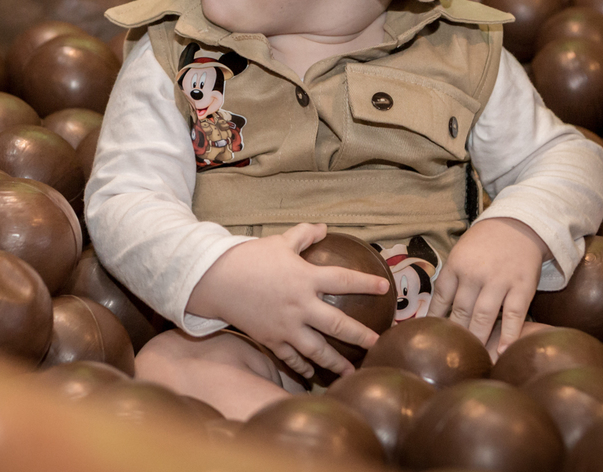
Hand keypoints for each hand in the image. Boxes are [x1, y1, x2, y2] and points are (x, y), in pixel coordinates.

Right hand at [185, 223, 390, 378]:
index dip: (366, 283)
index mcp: (305, 278)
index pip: (343, 280)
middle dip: (360, 335)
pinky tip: (311, 376)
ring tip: (350, 372)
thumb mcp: (279, 242)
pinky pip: (290, 357)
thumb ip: (304, 235)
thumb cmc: (249, 258)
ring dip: (335, 362)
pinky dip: (302, 367)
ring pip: (316, 349)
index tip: (386, 287)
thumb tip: (323, 226)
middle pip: (337, 324)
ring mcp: (286, 326)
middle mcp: (300, 305)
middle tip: (377, 344)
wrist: (217, 280)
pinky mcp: (271, 339)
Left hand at [427, 217, 549, 354]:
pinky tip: (504, 351)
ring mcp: (499, 281)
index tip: (433, 337)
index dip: (436, 320)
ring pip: (484, 317)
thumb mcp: (461, 253)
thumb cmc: (485, 243)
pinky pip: (514, 315)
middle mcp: (475, 274)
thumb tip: (434, 312)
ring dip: (479, 340)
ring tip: (475, 360)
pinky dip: (509, 335)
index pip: (441, 298)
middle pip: (461, 312)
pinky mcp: (522, 287)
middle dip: (457, 336)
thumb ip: (450, 280)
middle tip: (453, 356)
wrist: (519, 224)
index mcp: (456, 265)